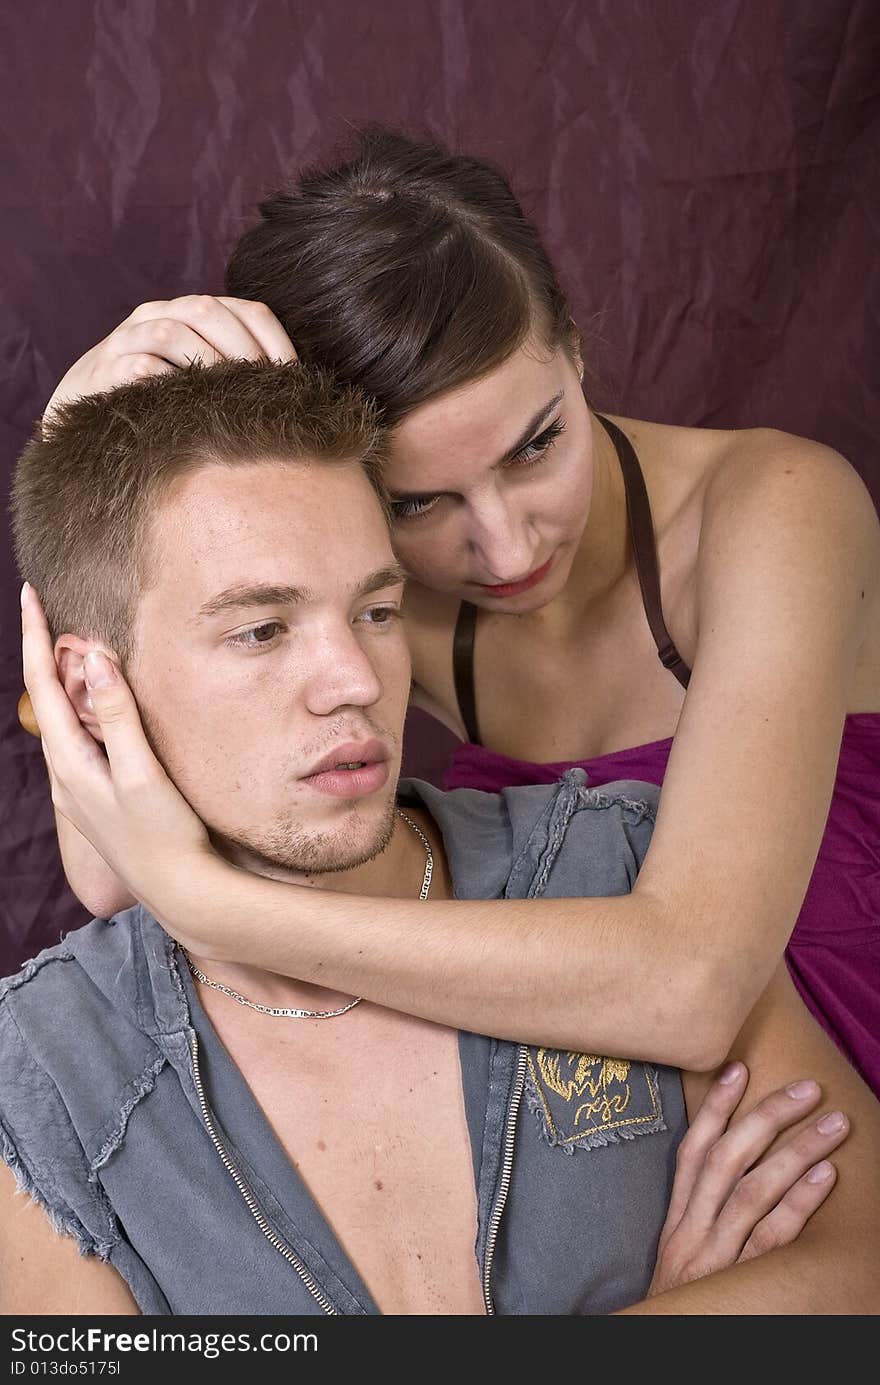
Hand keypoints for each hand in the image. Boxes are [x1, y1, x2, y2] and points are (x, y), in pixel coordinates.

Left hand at [20, 583, 222, 929]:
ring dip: (67, 679)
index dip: (36, 636)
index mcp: (70, 761)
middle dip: (47, 651)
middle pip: (48, 697)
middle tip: (52, 608)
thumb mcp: (142, 772)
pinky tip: (103, 703)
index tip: (30, 593)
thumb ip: (117, 714)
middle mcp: (67, 773)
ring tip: (74, 644)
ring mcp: (82, 787)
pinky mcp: (102, 795)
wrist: (180, 892)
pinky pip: (85, 737)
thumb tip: (92, 658)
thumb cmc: (163, 836)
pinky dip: (87, 706)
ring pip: (67, 717)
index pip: (42, 684)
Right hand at [45, 296, 296, 418]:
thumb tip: (298, 394)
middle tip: (265, 394)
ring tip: (231, 401)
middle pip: (208, 311)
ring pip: (171, 333)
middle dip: (243, 352)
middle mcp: (159, 314)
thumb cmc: (160, 397)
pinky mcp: (103, 368)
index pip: (248, 311)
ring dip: (207, 366)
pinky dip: (167, 384)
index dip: (277, 343)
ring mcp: (128, 338)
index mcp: (193, 312)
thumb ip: (239, 372)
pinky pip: (138, 368)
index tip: (297, 381)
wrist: (84, 409)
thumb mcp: (200, 376)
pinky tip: (190, 410)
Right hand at [649, 1062, 847, 1295]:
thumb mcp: (680, 1257)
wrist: (658, 1348)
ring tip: (833, 1124)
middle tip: (808, 1088)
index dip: (715, 1107)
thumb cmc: (682, 1305)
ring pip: (753, 1190)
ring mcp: (715, 1257)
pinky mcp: (738, 1285)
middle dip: (767, 1116)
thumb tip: (733, 1165)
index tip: (739, 1068)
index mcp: (676, 1221)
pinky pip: (772, 1240)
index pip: (693, 1151)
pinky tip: (827, 1178)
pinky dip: (798, 1204)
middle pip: (727, 1159)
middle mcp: (691, 1231)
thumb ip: (700, 1215)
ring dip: (796, 1151)